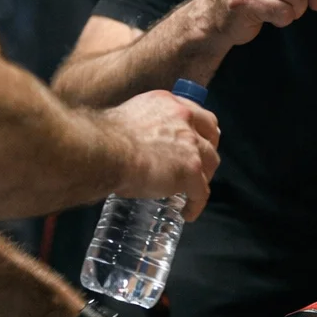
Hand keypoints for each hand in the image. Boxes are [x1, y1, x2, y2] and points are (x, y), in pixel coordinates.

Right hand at [105, 89, 220, 217]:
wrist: (105, 151)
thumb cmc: (106, 139)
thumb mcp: (130, 121)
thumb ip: (145, 128)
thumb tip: (141, 145)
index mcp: (169, 103)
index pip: (197, 114)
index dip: (200, 131)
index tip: (197, 141)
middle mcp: (184, 118)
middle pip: (211, 136)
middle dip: (208, 151)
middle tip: (200, 166)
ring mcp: (191, 144)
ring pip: (211, 163)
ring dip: (204, 177)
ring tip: (193, 191)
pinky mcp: (191, 168)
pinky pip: (201, 191)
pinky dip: (196, 203)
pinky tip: (187, 213)